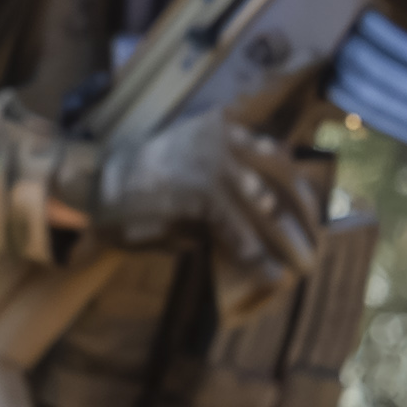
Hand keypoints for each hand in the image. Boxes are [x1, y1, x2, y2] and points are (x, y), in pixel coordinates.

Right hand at [74, 116, 326, 296]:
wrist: (92, 182)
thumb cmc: (129, 179)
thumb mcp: (182, 169)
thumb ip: (216, 189)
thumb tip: (251, 221)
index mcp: (222, 129)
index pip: (275, 156)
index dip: (297, 187)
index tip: (310, 212)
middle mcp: (225, 140)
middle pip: (283, 178)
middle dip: (303, 215)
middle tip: (314, 244)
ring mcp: (217, 165)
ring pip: (267, 206)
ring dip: (288, 240)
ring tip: (301, 265)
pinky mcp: (204, 195)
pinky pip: (239, 230)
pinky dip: (255, 257)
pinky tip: (270, 276)